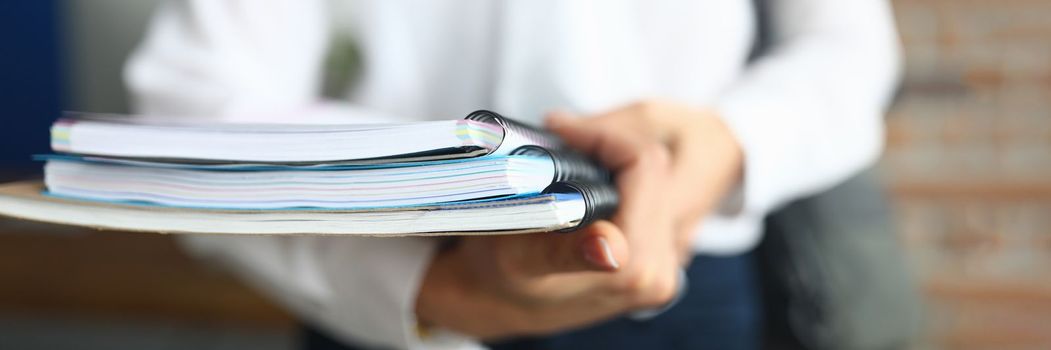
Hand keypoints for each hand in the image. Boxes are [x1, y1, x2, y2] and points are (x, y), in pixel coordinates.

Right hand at [414, 100, 742, 339]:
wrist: (503, 304)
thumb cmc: (501, 275)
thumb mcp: (519, 259)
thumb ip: (563, 253)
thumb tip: (609, 247)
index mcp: (635, 268)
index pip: (643, 164)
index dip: (600, 135)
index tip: (557, 128)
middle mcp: (660, 272)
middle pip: (653, 169)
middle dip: (605, 144)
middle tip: (558, 136)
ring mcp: (666, 270)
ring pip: (655, 180)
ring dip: (612, 161)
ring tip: (567, 156)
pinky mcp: (662, 264)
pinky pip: (653, 198)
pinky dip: (619, 181)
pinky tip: (584, 186)